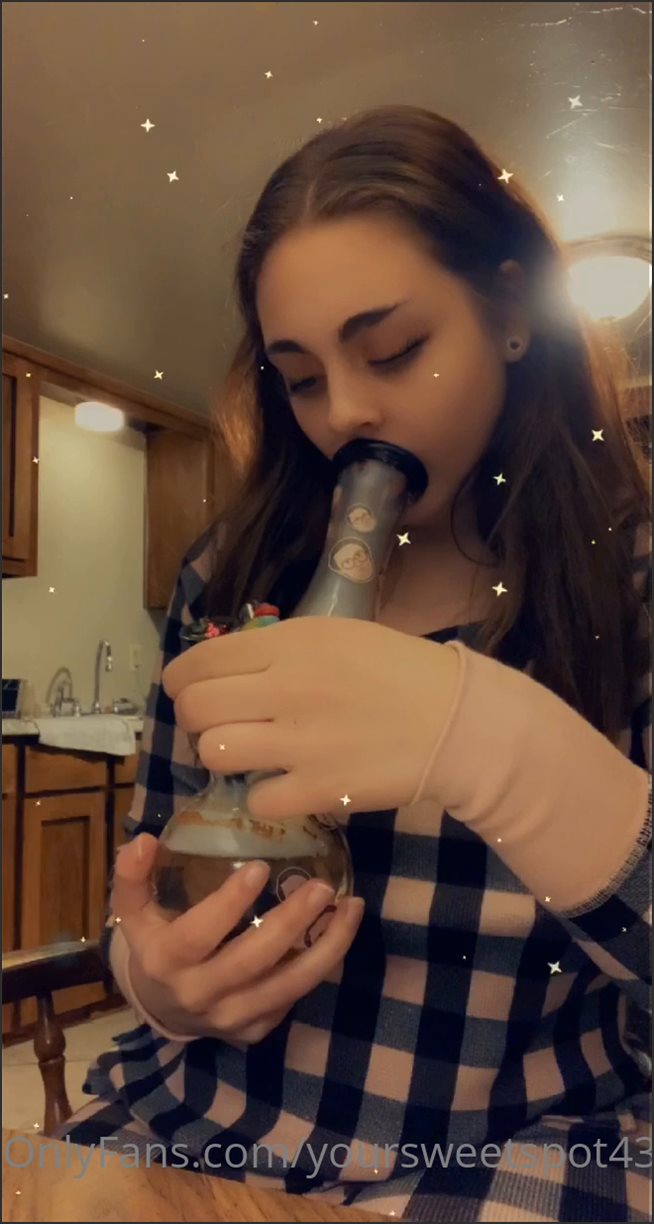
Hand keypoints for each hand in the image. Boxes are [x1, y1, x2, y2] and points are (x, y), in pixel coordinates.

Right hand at [112, 834, 364, 1043]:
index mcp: (166, 961)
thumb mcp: (134, 912)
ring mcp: (231, 1017)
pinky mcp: (255, 1030)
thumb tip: (144, 841)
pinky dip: (322, 965)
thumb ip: (134, 876)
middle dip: (292, 922)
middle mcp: (199, 994)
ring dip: (326, 946)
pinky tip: (341, 932)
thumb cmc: (156, 943)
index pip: (199, 935)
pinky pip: (294, 997)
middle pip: (252, 961)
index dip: (229, 903)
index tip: (260, 867)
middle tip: (323, 886)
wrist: (163, 1007)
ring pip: (288, 986)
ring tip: (351, 908)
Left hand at [163, 617, 460, 820]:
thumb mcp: (338, 636)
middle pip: (197, 708)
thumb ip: (281, 648)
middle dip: (195, 717)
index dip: (180, 678)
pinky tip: (283, 783)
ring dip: (223, 754)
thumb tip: (229, 665)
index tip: (182, 688)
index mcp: (292, 644)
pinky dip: (264, 794)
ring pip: (215, 752)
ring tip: (245, 752)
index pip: (202, 660)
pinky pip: (257, 799)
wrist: (457, 722)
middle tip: (215, 722)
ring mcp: (300, 743)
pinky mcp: (317, 789)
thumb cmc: (400, 670)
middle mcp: (286, 688)